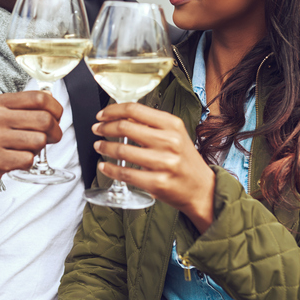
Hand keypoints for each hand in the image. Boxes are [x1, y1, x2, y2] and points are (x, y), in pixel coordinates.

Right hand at [0, 91, 62, 235]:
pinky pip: (28, 160)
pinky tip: (16, 162)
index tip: (56, 119)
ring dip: (39, 150)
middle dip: (55, 132)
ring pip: (39, 141)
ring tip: (26, 151)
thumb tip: (53, 110)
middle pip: (45, 120)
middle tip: (50, 139)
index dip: (56, 110)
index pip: (40, 98)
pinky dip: (27, 163)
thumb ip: (20, 110)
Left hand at [92, 103, 215, 232]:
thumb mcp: (175, 135)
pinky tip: (104, 166)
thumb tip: (121, 116)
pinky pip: (125, 174)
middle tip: (97, 129)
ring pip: (123, 151)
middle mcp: (169, 141)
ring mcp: (164, 163)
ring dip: (105, 147)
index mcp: (172, 125)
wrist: (202, 189)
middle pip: (126, 127)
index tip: (101, 115)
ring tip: (99, 146)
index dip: (113, 111)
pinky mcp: (157, 183)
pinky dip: (110, 169)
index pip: (135, 110)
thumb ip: (151, 125)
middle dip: (105, 128)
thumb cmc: (184, 160)